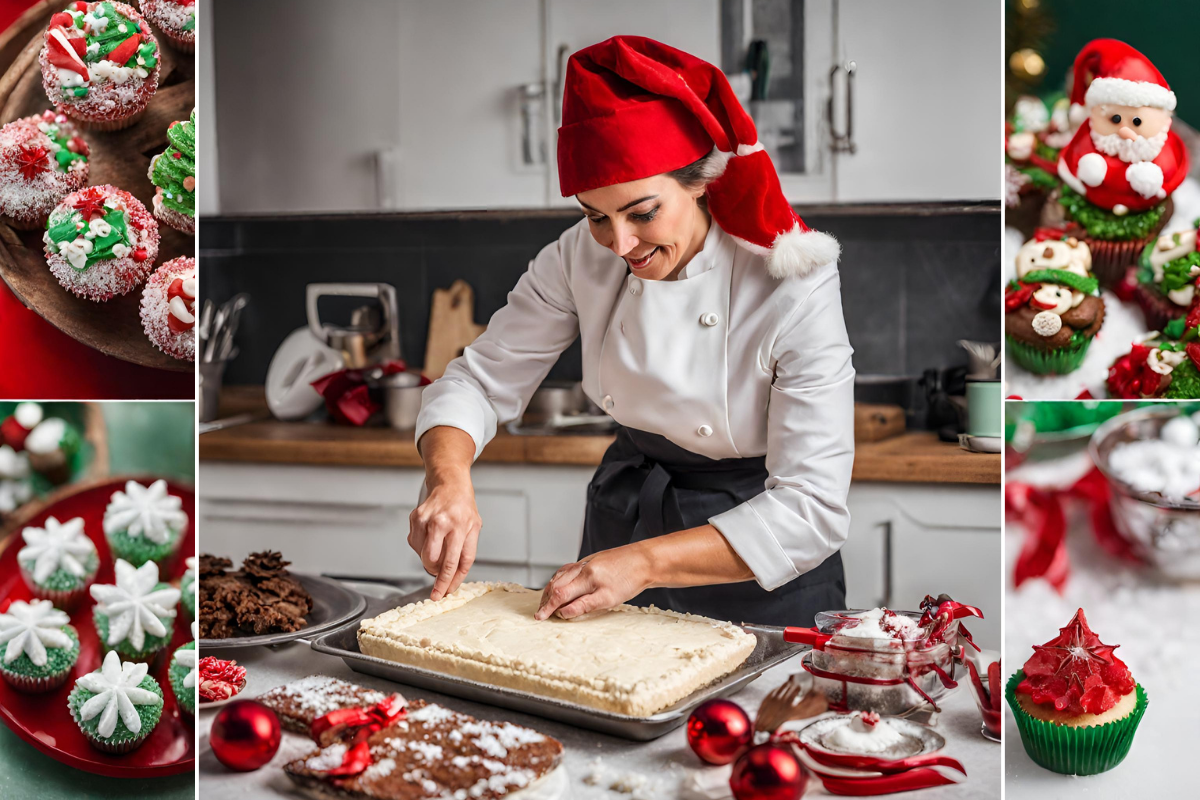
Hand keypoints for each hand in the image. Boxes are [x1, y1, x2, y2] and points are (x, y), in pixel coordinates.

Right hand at [408, 478, 480, 600]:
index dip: (448, 582)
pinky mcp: (415, 518)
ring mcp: (426, 519)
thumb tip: (453, 578)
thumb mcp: (474, 527)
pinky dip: (422, 548)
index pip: (454, 562)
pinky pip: (415, 544)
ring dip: (430, 560)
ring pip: (422, 555)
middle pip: (433, 561)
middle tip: (439, 576)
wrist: (449, 483)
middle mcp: (442, 522)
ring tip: (440, 547)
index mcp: (460, 526)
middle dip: (435, 575)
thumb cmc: (463, 508)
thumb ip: (466, 553)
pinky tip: (431, 537)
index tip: (442, 594)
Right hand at [535, 544, 653, 620]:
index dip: (548, 607)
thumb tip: (564, 613)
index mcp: (586, 577)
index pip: (560, 594)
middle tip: (540, 613)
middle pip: (556, 583)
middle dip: (546, 599)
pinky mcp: (590, 560)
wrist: (645, 560)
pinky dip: (559, 579)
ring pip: (560, 575)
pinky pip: (568, 569)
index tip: (540, 617)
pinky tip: (560, 584)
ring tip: (546, 602)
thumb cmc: (631, 580)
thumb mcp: (608, 599)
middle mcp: (582, 567)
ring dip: (550, 589)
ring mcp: (585, 562)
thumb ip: (584, 605)